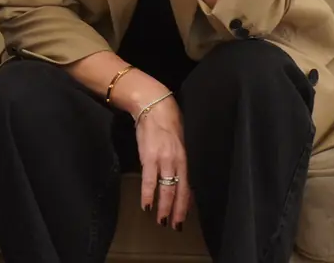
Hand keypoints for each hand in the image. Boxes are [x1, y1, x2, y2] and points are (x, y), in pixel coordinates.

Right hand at [134, 92, 190, 229]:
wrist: (153, 107)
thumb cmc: (165, 123)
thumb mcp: (176, 143)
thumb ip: (176, 160)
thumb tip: (174, 177)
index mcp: (183, 158)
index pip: (187, 186)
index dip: (185, 204)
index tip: (182, 217)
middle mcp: (176, 161)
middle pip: (179, 191)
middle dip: (177, 210)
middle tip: (175, 227)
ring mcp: (163, 160)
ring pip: (166, 189)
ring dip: (163, 207)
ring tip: (161, 221)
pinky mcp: (149, 156)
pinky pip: (150, 180)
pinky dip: (148, 194)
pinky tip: (146, 206)